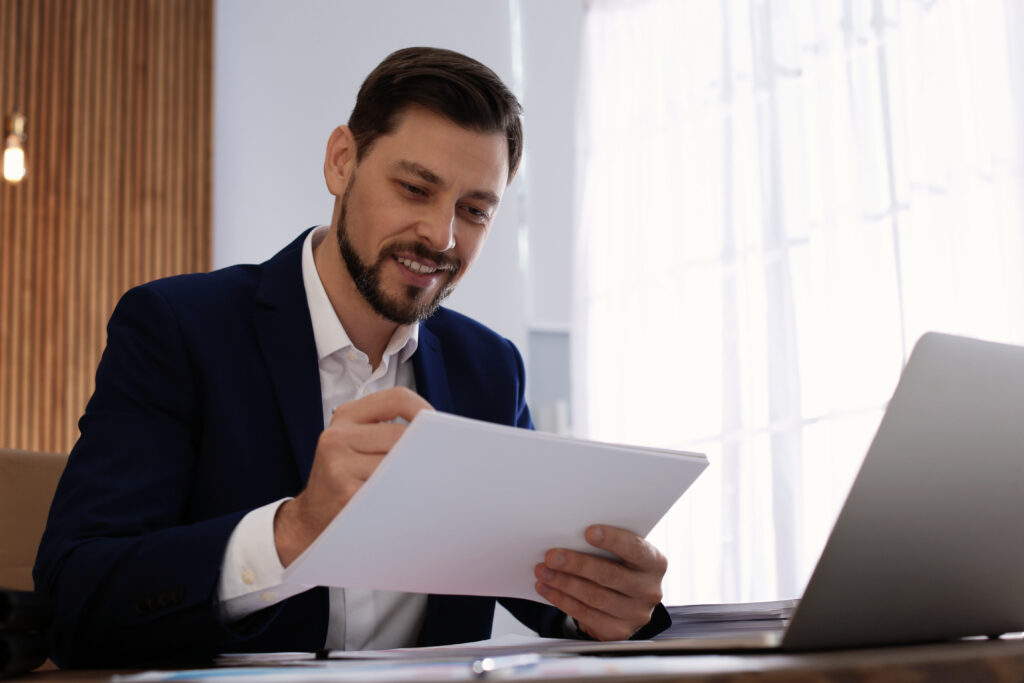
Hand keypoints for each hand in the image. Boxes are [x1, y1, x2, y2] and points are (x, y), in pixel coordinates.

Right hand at [274, 386, 432, 566]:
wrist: (312, 517)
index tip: (437, 426)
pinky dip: (404, 493)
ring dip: (416, 473)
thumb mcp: (354, 442)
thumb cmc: (344, 476)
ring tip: (422, 481)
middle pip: (401, 434)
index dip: (423, 409)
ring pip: (399, 463)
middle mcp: (337, 437)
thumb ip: (387, 428)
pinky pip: (390, 489)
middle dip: (423, 448)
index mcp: (345, 416)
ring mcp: (339, 466)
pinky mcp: (346, 494)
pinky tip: (406, 499)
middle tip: (438, 461)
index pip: (396, 398)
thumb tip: (436, 431)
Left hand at [534, 525, 666, 640]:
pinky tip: (548, 589)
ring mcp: (636, 614)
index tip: (588, 532)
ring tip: (543, 572)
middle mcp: (650, 590)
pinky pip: (585, 614)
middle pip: (609, 575)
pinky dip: (562, 600)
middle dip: (576, 564)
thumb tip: (570, 534)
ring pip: (594, 597)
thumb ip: (608, 546)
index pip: (635, 549)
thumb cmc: (620, 567)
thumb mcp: (623, 555)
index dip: (612, 540)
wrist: (627, 603)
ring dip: (563, 583)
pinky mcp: (619, 631)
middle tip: (551, 556)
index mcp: (654, 563)